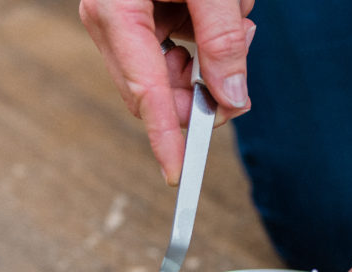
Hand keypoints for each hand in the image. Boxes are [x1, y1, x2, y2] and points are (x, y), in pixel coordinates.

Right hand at [79, 0, 255, 184]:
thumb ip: (222, 38)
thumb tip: (229, 96)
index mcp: (116, 12)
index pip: (144, 93)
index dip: (164, 139)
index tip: (177, 174)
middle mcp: (111, 22)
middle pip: (160, 93)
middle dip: (204, 89)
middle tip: (240, 66)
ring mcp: (123, 22)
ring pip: (173, 75)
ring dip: (211, 58)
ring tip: (235, 18)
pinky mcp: (139, 17)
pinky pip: (176, 50)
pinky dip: (205, 38)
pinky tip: (219, 11)